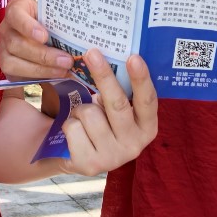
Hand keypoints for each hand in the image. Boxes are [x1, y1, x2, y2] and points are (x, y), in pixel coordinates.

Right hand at [0, 0, 74, 79]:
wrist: (43, 34)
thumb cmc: (51, 21)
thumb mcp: (54, 16)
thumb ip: (61, 23)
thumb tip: (84, 40)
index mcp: (16, 9)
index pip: (15, 15)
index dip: (28, 26)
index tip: (45, 37)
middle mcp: (5, 28)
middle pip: (16, 43)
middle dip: (43, 55)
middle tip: (66, 60)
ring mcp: (3, 48)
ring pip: (13, 62)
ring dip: (41, 69)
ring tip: (63, 70)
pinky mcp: (6, 66)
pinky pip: (17, 75)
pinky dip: (38, 77)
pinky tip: (55, 75)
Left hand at [58, 49, 158, 176]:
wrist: (72, 155)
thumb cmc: (99, 122)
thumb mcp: (113, 108)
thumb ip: (119, 92)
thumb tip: (105, 58)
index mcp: (146, 127)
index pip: (147, 100)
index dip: (141, 79)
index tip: (134, 57)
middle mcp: (135, 145)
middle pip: (117, 104)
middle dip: (103, 76)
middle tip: (92, 52)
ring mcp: (113, 157)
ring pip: (89, 114)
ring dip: (79, 109)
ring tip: (82, 118)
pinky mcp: (90, 164)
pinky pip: (73, 128)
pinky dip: (68, 124)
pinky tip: (74, 134)